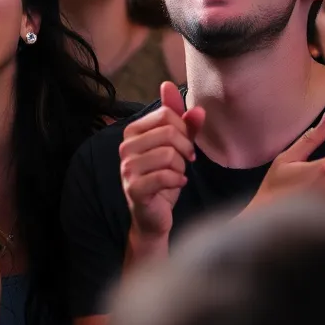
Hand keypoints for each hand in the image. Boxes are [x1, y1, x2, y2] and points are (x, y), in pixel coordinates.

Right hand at [121, 82, 205, 240]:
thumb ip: (186, 125)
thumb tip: (199, 109)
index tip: (186, 145)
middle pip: (168, 132)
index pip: (165, 114)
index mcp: (132, 131)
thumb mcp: (177, 147)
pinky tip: (177, 184)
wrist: (154, 215)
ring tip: (176, 174)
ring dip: (180, 167)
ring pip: (168, 154)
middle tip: (184, 162)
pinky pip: (165, 175)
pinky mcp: (134, 187)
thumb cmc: (164, 177)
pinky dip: (178, 180)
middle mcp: (125, 146)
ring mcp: (127, 168)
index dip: (184, 129)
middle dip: (184, 148)